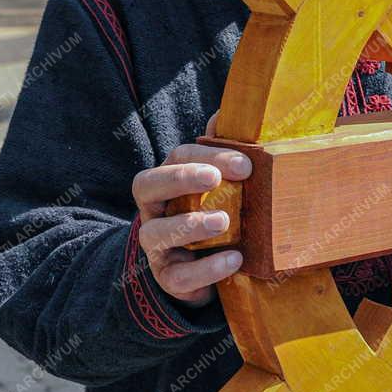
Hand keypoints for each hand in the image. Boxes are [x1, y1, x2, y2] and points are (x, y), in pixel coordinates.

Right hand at [133, 121, 246, 306]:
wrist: (205, 267)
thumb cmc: (213, 211)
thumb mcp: (220, 182)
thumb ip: (220, 150)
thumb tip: (226, 112)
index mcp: (167, 180)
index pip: (175, 157)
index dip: (204, 156)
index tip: (244, 163)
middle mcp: (153, 210)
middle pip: (147, 185)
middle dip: (180, 179)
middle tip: (215, 178)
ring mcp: (157, 246)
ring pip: (155, 233)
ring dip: (189, 225)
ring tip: (223, 221)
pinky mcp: (168, 279)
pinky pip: (178, 277)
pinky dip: (206, 269)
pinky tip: (233, 260)